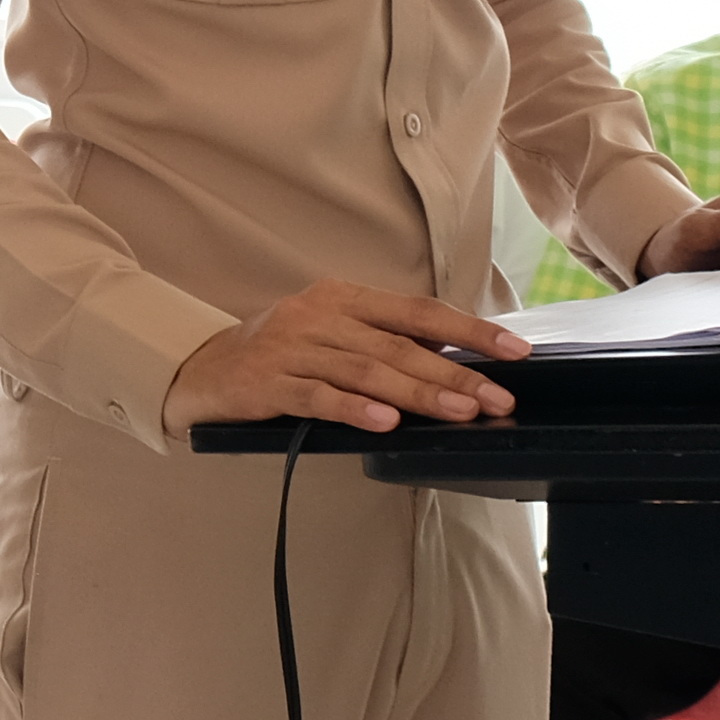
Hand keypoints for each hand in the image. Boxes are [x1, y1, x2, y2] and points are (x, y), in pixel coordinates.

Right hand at [168, 282, 528, 433]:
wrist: (204, 370)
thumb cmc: (281, 354)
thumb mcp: (332, 333)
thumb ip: (383, 341)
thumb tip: (453, 358)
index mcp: (343, 298)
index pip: (417, 311)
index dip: (469, 330)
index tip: (514, 350)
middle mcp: (320, 316)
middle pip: (399, 345)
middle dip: (456, 374)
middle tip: (498, 398)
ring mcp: (293, 348)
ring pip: (368, 370)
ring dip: (420, 394)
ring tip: (461, 413)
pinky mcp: (270, 383)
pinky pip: (320, 396)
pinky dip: (356, 408)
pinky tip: (386, 421)